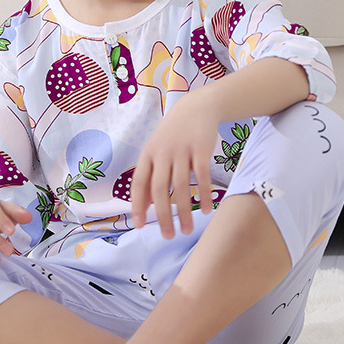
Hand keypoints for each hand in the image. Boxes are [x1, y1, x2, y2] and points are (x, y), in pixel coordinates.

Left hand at [130, 92, 216, 238]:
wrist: (197, 107)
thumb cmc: (174, 135)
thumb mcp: (157, 149)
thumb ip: (152, 174)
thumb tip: (147, 205)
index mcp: (148, 154)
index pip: (139, 183)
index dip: (138, 204)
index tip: (139, 225)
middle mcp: (163, 152)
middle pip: (159, 189)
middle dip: (162, 215)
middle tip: (167, 236)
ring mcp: (182, 150)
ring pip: (181, 186)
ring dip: (184, 211)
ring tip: (187, 230)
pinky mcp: (201, 148)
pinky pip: (202, 176)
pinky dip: (203, 195)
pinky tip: (205, 210)